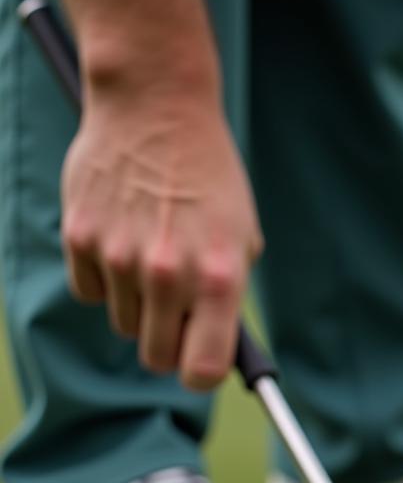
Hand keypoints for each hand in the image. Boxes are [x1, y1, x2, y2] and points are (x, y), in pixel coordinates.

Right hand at [60, 88, 261, 389]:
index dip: (201, 374)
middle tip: (176, 314)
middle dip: (168, 344)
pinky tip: (121, 241)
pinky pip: (91, 292)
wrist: (156, 108)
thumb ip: (227, 294)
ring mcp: (120, 257)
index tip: (200, 363)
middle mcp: (169, 274)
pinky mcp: (80, 238)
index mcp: (219, 278)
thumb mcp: (241, 236)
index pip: (202, 369)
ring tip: (153, 258)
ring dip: (138, 306)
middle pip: (156, 357)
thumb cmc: (210, 177)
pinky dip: (105, 279)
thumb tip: (212, 346)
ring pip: (124, 324)